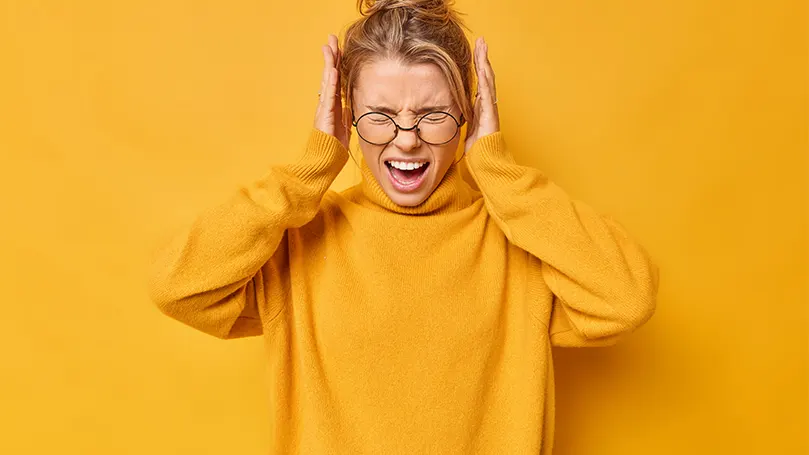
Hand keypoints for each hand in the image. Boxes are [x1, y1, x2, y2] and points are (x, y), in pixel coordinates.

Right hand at [314, 34, 351, 149]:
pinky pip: (328, 96)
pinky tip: (331, 70)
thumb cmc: (333, 147)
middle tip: (332, 38)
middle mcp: (327, 103)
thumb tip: (351, 103)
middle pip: (329, 75)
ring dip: (329, 63)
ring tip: (330, 47)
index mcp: (333, 105)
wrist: (324, 161)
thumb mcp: (345, 127)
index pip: (336, 80)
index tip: (340, 49)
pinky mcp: (324, 116)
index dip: (338, 64)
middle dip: (331, 56)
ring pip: (327, 81)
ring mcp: (324, 108)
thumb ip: (347, 114)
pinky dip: (330, 82)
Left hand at [465, 37, 499, 154]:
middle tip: (481, 41)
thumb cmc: (476, 150)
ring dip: (485, 62)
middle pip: (486, 75)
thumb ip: (459, 120)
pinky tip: (483, 67)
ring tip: (483, 46)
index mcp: (480, 107)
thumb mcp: (463, 129)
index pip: (479, 81)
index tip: (474, 52)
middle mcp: (487, 104)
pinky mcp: (491, 113)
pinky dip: (486, 79)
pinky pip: (488, 92)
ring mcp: (491, 107)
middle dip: (483, 58)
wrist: (486, 162)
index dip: (477, 66)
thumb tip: (445, 117)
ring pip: (488, 79)